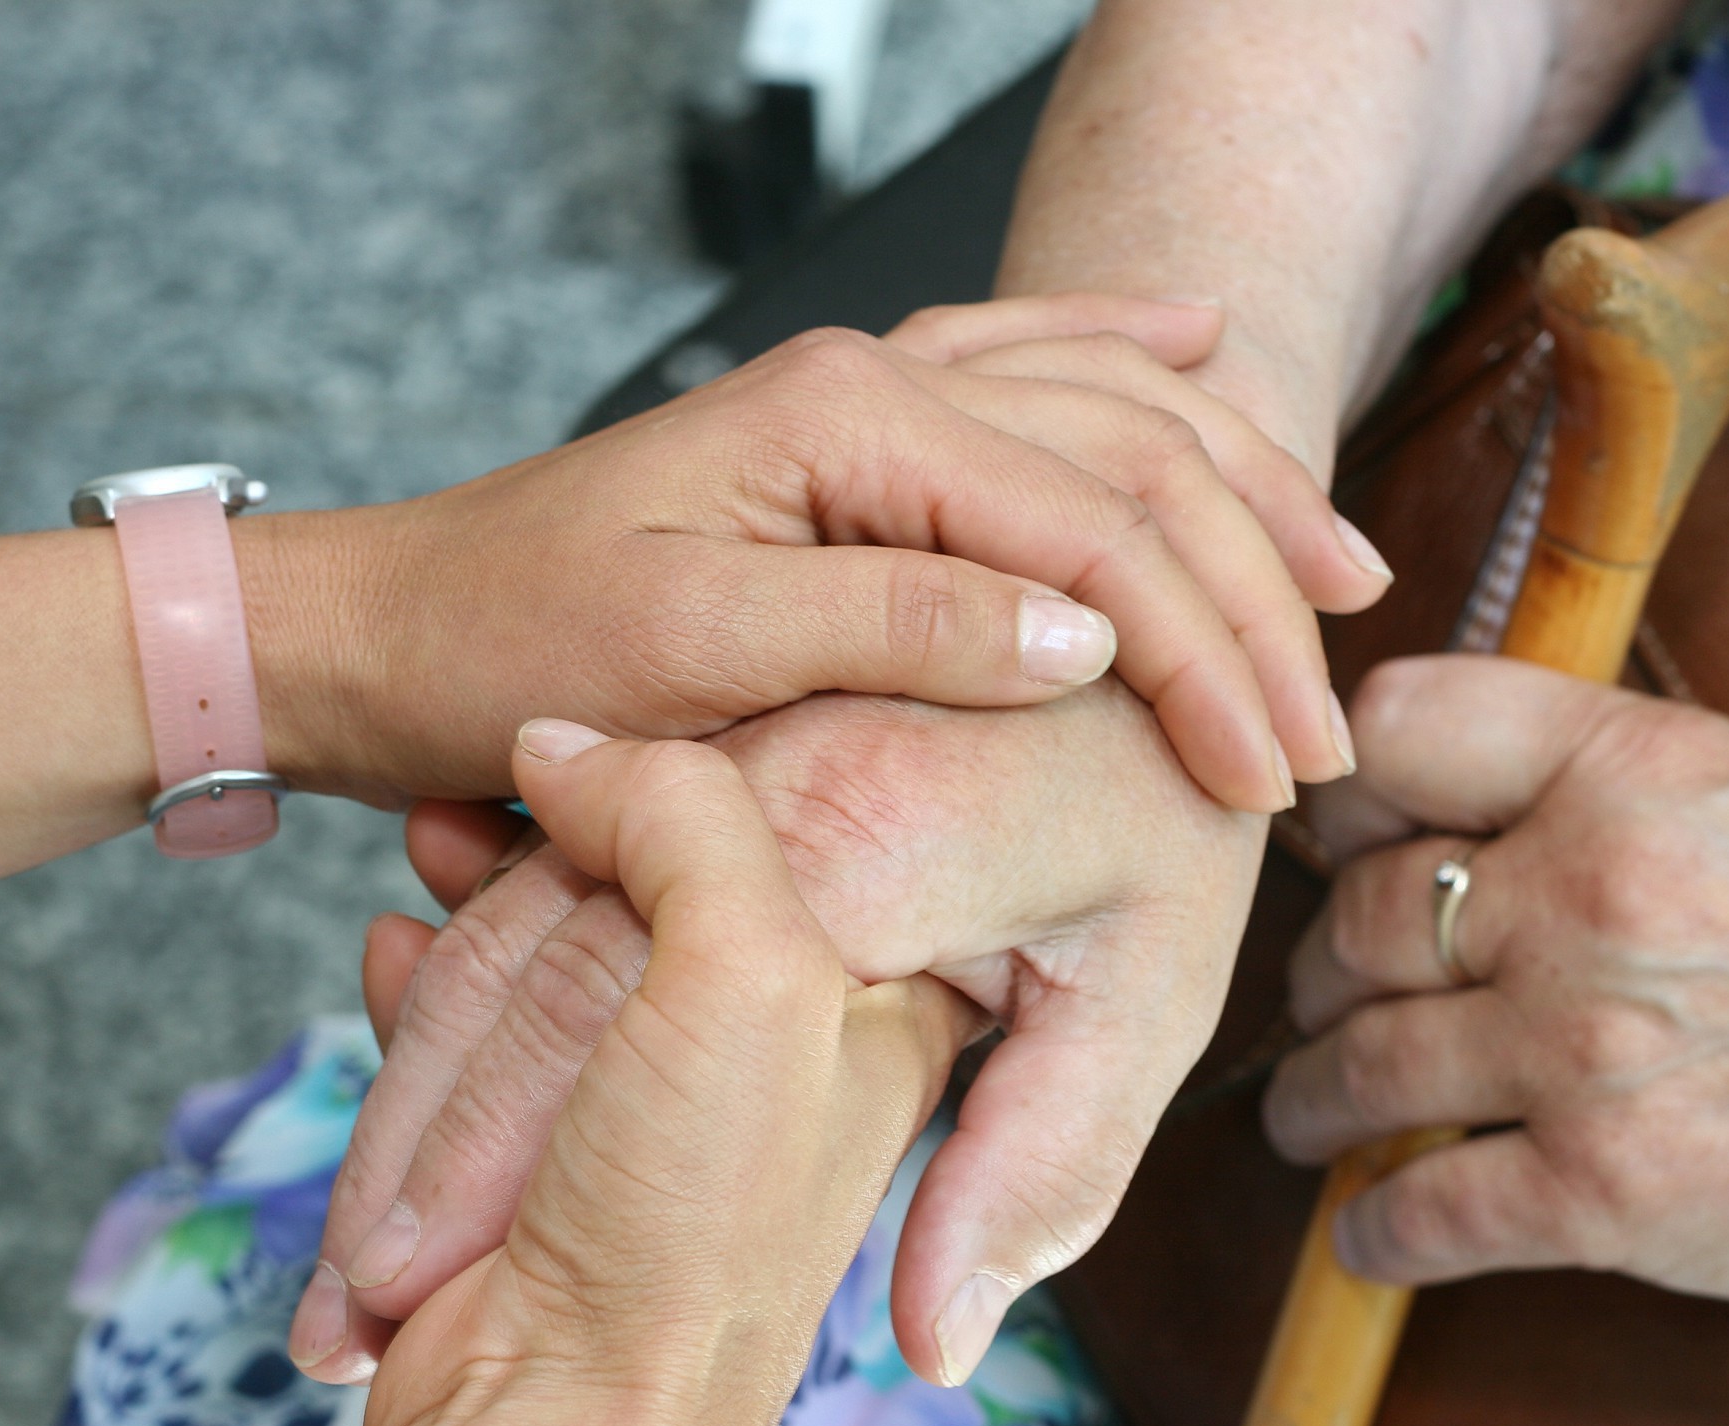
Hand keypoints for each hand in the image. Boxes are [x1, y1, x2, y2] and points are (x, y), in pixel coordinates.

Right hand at [99, 727, 971, 1425]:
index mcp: (885, 998)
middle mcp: (795, 1042)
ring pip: (556, 950)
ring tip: (416, 884)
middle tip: (460, 831)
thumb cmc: (689, 1230)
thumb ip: (687, 823)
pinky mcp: (561, 1143)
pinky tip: (390, 957)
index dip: (654, 784)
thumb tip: (568, 744)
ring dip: (476, 927)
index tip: (559, 759)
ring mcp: (672, 1094)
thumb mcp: (746, 979)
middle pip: (647, 887)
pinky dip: (427, 998)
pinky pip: (491, 1029)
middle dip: (545, 868)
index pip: (776, 826)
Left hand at [264, 313, 1344, 815]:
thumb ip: (892, 625)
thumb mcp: (692, 652)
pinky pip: (1027, 373)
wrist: (393, 631)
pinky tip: (1201, 345)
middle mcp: (879, 383)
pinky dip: (1127, 361)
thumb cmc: (512, 649)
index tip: (1267, 778)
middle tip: (1325, 724)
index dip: (1197, 656)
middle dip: (1248, 596)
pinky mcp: (857, 438)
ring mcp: (871, 398)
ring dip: (1234, 487)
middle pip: (1130, 462)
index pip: (1088, 526)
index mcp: (850, 422)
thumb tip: (1087, 636)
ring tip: (1336, 570)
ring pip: (1110, 413)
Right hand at [295, 681, 1260, 1388]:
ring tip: (367, 1236)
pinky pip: (550, 855)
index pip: (616, 987)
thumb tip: (939, 1343)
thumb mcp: (1135, 1011)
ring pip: (523, 913)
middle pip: (542, 958)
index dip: (497, 1139)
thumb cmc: (1154, 856)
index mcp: (862, 838)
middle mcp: (772, 776)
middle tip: (363, 1299)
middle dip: (437, 1135)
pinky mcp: (704, 757)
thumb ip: (1024, 1173)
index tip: (420, 1273)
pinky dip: (462, 949)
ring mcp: (725, 756)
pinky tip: (405, 1007)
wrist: (1155, 655)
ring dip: (426, 1065)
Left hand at [1264, 655, 1728, 1332]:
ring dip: (1313, 1100)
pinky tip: (1371, 1232)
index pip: (1391, 729)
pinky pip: (1415, 1213)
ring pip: (1356, 1067)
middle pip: (1356, 920)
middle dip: (1320, 974)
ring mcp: (1583, 1049)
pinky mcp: (1601, 1193)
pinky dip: (1372, 1231)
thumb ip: (1582, 784)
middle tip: (1324, 1004)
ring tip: (1310, 1115)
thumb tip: (1426, 817)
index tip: (1331, 844)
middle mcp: (1585, 895)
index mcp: (1624, 771)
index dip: (1337, 795)